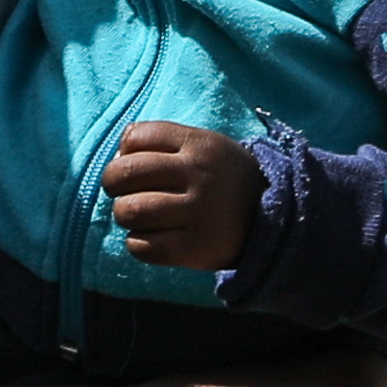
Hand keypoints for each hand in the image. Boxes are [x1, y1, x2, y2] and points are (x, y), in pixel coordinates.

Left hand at [102, 120, 256, 273]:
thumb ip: (163, 142)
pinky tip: (152, 238)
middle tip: (124, 193)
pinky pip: (142, 247)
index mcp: (199, 145)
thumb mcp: (205, 146)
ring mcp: (198, 213)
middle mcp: (199, 176)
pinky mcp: (195, 248)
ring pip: (130, 211)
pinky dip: (137, 244)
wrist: (273, 219)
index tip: (132, 166)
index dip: (123, 153)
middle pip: (124, 173)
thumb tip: (116, 158)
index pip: (136, 137)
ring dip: (125, 215)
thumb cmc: (223, 180)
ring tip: (140, 216)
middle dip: (113, 184)